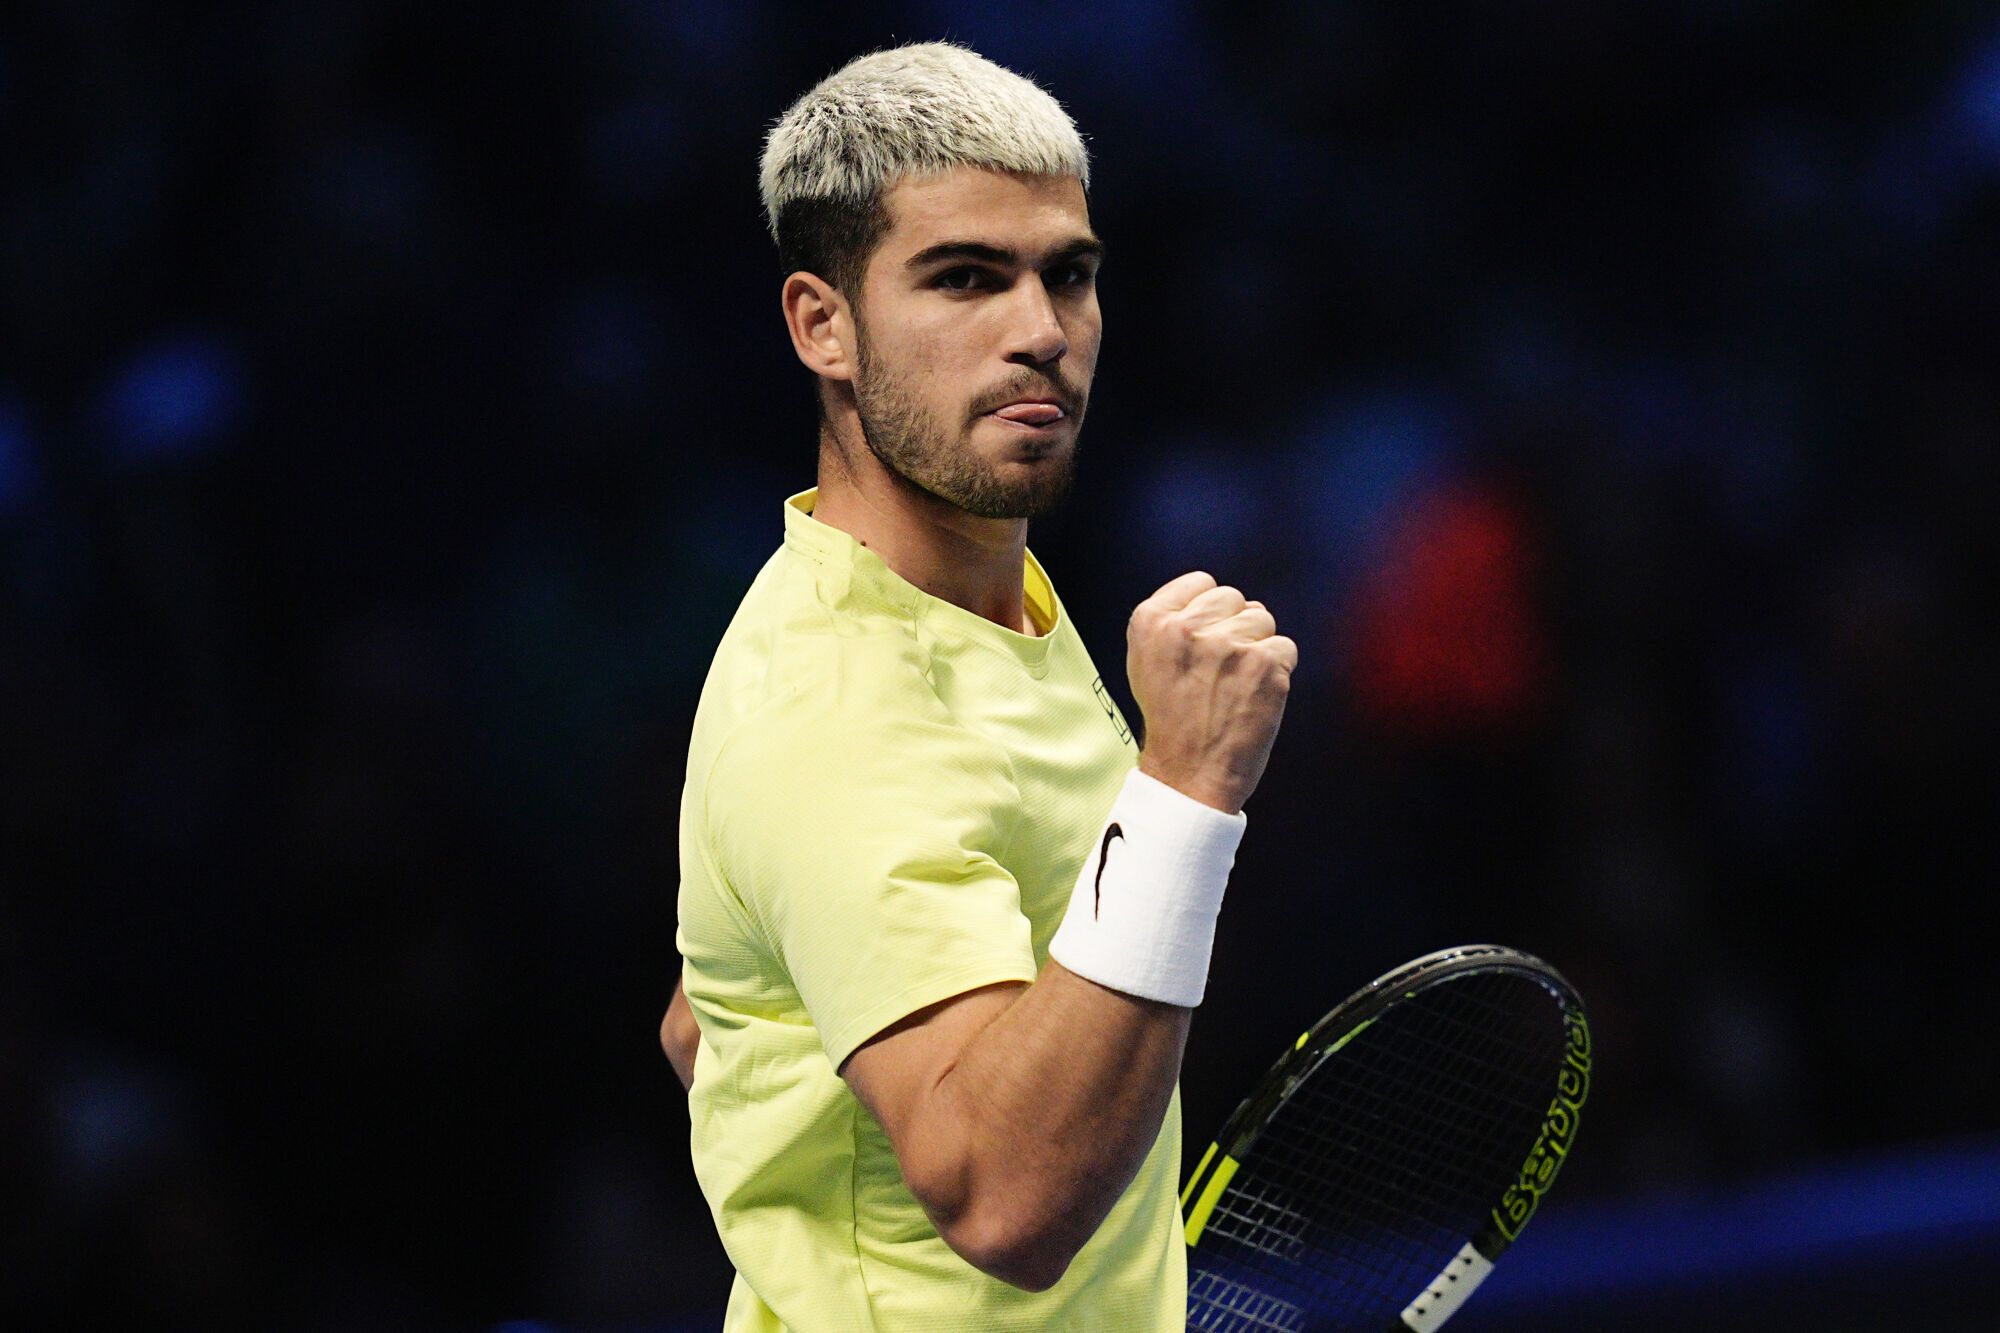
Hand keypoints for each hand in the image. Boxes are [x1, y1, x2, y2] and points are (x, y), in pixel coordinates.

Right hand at [1126, 571, 1296, 814]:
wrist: (1188, 775)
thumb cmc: (1171, 719)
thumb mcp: (1146, 662)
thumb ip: (1174, 622)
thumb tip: (1225, 600)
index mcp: (1151, 621)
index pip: (1201, 583)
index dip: (1208, 613)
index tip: (1202, 645)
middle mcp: (1187, 627)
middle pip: (1234, 598)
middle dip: (1234, 627)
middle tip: (1218, 672)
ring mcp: (1227, 644)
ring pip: (1263, 620)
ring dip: (1257, 648)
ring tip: (1234, 686)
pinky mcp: (1264, 664)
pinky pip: (1286, 647)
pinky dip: (1278, 672)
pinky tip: (1254, 696)